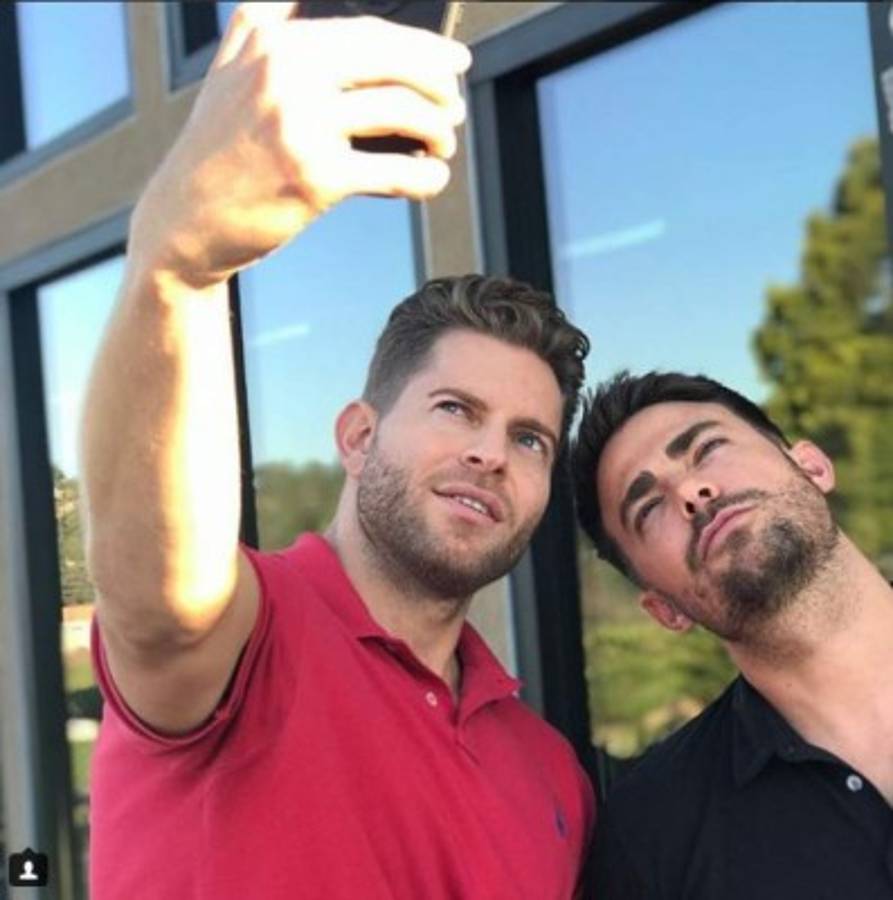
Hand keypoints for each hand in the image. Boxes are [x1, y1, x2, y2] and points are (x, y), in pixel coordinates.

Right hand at [132, 2, 470, 288]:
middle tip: (457, 105)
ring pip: (400, 113)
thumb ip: (263, 20)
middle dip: (439, 84)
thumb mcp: (229, 68)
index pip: (370, 33)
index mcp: (275, 43)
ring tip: (443, 144)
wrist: (185, 219)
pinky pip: (393, 171)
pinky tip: (431, 178)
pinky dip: (425, 177)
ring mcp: (301, 126)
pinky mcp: (314, 178)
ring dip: (437, 130)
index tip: (455, 61)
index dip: (423, 47)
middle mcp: (287, 75)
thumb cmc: (217, 150)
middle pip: (392, 65)